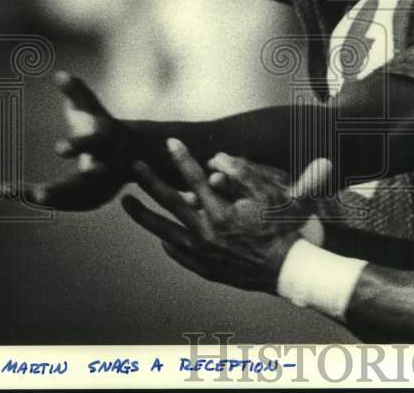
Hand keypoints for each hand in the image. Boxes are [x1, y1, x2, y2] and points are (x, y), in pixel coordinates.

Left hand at [4, 71, 139, 210]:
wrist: (135, 154)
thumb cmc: (104, 127)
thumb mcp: (94, 109)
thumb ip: (78, 92)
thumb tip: (58, 74)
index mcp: (107, 141)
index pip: (93, 143)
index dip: (77, 146)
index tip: (58, 148)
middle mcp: (107, 166)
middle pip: (88, 179)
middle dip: (65, 188)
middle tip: (38, 194)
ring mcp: (101, 186)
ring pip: (77, 197)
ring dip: (53, 199)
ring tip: (26, 196)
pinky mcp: (93, 199)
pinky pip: (67, 204)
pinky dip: (44, 200)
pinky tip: (11, 192)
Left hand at [122, 139, 331, 292]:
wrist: (287, 269)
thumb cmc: (281, 228)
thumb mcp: (269, 194)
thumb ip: (241, 173)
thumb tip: (215, 160)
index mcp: (221, 213)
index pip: (195, 178)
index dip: (182, 158)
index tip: (170, 142)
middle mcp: (206, 234)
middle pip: (170, 203)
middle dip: (151, 181)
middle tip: (135, 166)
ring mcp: (202, 254)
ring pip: (164, 231)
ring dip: (143, 215)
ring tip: (126, 202)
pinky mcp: (204, 269)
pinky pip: (177, 254)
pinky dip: (167, 243)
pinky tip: (161, 237)